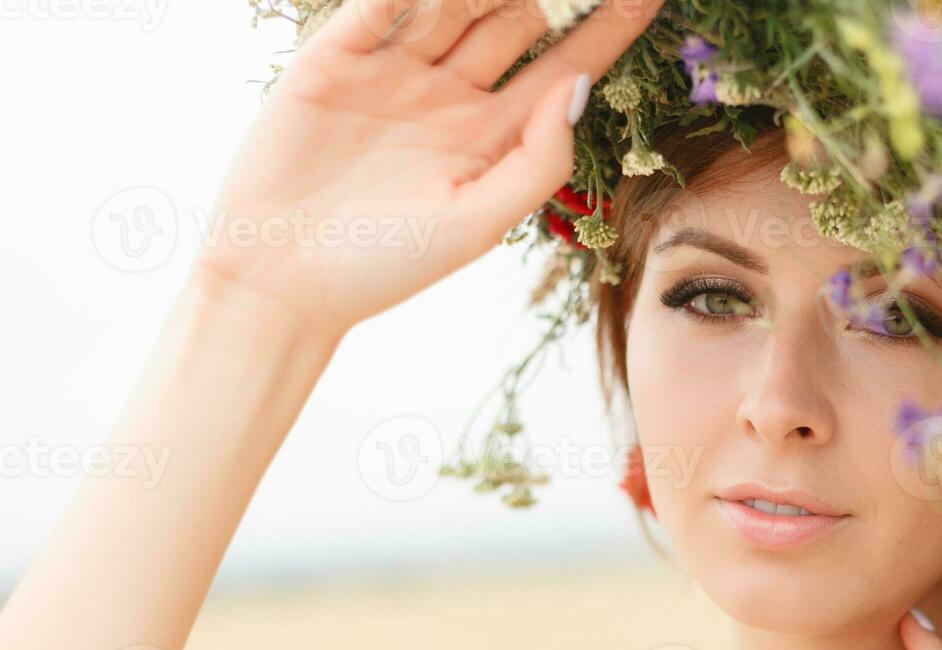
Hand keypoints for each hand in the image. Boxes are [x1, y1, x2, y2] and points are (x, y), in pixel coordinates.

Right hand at [192, 0, 662, 338]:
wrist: (279, 276)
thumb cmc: (385, 264)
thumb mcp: (478, 221)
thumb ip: (537, 160)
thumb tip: (579, 86)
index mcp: (495, 136)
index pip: (565, 66)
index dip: (610, 27)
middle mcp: (453, 94)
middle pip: (517, 17)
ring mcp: (396, 69)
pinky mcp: (336, 54)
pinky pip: (381, 4)